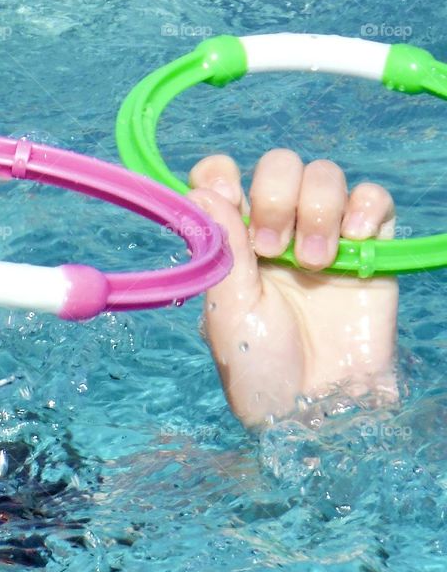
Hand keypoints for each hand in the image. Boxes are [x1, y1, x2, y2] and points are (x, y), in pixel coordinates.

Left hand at [189, 150, 398, 426]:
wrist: (319, 405)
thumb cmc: (261, 368)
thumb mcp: (228, 313)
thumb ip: (222, 249)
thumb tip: (200, 189)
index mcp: (232, 245)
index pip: (221, 180)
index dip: (222, 174)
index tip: (227, 194)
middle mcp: (274, 232)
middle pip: (278, 166)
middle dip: (275, 195)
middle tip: (274, 249)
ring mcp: (323, 236)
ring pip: (324, 175)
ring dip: (318, 208)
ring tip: (314, 264)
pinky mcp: (368, 247)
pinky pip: (373, 197)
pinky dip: (364, 208)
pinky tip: (353, 243)